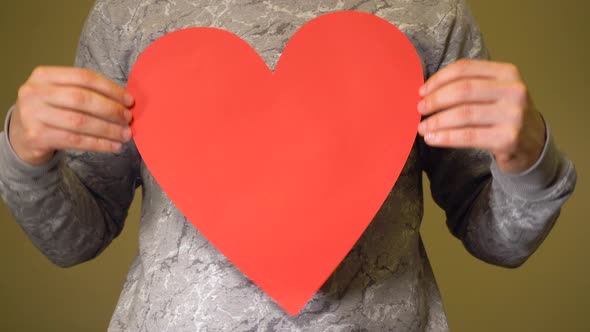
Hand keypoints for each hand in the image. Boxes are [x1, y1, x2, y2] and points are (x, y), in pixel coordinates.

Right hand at [9, 66, 133, 164]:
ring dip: (108, 129)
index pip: (84, 77)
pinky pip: (75, 141)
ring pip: (80, 122)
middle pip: (82, 99)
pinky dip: (99, 144)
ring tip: (126, 134)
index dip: (110, 89)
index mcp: (44, 75)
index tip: (129, 100)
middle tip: (128, 118)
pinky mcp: (37, 136)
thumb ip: (85, 92)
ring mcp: (33, 115)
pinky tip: (114, 145)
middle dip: (110, 109)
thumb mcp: (60, 93)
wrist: (21, 134)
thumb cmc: (50, 110)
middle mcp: (35, 92)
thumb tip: (125, 102)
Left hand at [417, 59, 545, 173]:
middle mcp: (514, 91)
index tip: (422, 91)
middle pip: (463, 90)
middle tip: (419, 109)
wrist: (533, 145)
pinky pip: (468, 136)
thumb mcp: (495, 92)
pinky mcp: (509, 138)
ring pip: (463, 114)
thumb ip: (469, 86)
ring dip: (437, 121)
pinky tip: (432, 138)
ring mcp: (514, 115)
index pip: (465, 69)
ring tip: (422, 127)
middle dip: (435, 100)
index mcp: (508, 73)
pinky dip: (445, 137)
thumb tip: (426, 91)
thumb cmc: (504, 116)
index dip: (439, 79)